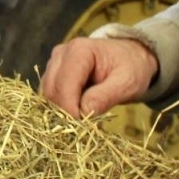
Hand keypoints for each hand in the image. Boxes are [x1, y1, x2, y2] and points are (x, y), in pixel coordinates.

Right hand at [40, 36, 157, 116]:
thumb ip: (105, 96)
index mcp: (79, 51)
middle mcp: (61, 54)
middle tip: (83, 127)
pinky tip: (77, 112)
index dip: (69, 109)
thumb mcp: (127, 82)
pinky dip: (59, 108)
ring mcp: (54, 63)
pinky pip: (49, 96)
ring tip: (83, 119)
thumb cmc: (131, 67)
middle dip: (64, 111)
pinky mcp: (53, 74)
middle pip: (51, 90)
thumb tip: (84, 113)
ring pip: (47, 94)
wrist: (130, 57)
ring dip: (60, 111)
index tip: (83, 127)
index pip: (64, 85)